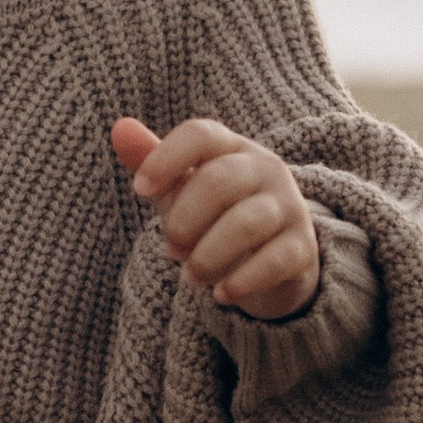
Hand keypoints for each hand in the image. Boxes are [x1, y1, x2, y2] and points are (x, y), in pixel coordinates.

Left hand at [114, 117, 319, 318]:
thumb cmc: (217, 215)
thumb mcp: (181, 189)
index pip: (200, 135)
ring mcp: (290, 206)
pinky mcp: (303, 247)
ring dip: (208, 256)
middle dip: (185, 220)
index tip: (139, 190)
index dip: (165, 158)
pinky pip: (275, 260)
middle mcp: (265, 169)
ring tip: (191, 278)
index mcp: (231, 148)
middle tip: (171, 249)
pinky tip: (220, 294)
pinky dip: (241, 281)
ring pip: (247, 222)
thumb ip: (150, 161)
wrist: (275, 260)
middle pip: (220, 180)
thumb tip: (119, 128)